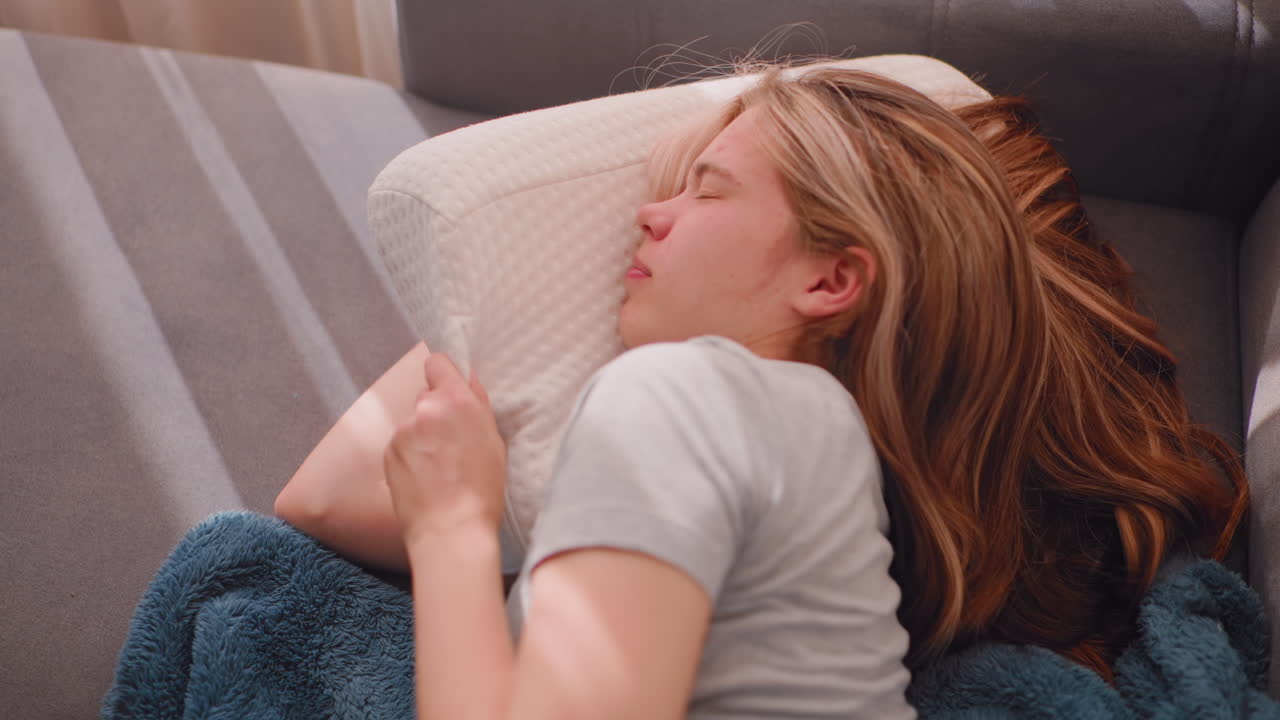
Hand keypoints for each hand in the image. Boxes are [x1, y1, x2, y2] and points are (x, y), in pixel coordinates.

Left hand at [384, 353, 506, 545]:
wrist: (450, 529)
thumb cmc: (481, 490)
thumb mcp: (494, 443)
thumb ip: (478, 406)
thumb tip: (469, 380)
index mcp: (456, 401)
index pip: (437, 363)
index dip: (444, 375)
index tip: (449, 390)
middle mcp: (425, 409)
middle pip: (426, 397)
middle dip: (436, 412)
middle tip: (452, 442)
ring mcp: (402, 431)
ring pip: (413, 423)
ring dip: (422, 436)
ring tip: (439, 468)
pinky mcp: (388, 452)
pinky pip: (401, 444)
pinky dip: (410, 456)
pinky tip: (425, 478)